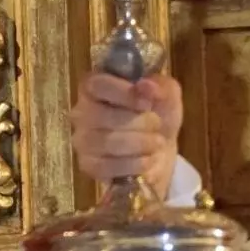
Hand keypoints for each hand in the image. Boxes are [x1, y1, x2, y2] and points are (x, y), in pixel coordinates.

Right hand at [70, 73, 183, 197]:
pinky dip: (134, 164)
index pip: (98, 84)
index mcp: (96, 85)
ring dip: (141, 143)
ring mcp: (82, 139)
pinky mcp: (87, 165)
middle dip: (139, 122)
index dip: (124, 93)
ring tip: (156, 143)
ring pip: (107, 142)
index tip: (147, 103)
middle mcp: (81, 111)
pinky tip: (147, 160)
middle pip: (102, 115)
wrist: (161, 149)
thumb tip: (146, 85)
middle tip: (157, 125)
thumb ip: (160, 86)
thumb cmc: (159, 114)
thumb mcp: (167, 95)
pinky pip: (107, 166)